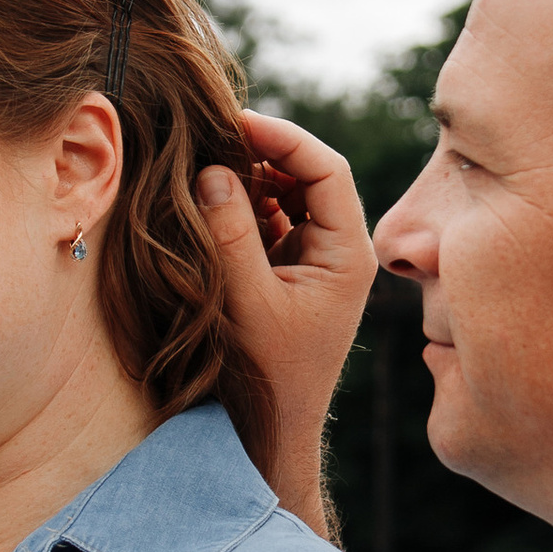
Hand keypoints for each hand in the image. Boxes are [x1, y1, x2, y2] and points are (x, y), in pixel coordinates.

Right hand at [197, 112, 375, 529]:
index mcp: (347, 255)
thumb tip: (216, 170)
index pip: (327, 170)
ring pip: (288, 193)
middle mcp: (339, 251)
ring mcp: (315, 259)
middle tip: (212, 136)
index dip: (284, 137)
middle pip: (310, 173)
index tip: (235, 121)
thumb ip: (230, 233)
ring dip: (250, 175)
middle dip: (264, 151)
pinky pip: (271, 218)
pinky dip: (242, 203)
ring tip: (205, 165)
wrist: (268, 430)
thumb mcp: (245, 301)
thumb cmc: (262, 375)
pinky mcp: (290, 270)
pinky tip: (210, 201)